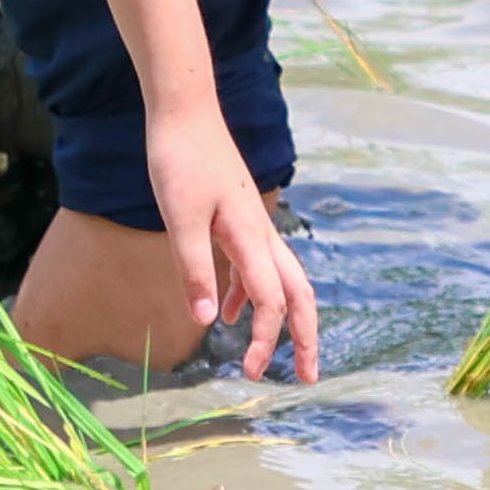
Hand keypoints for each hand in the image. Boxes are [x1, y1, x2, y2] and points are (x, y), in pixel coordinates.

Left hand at [143, 106, 318, 382]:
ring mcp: (252, 225)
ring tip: (271, 357)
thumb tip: (208, 322)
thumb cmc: (180, 160)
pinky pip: (255, 266)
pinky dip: (250, 294)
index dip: (266, 340)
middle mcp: (261, 233)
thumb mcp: (179, 219)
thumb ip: (193, 270)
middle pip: (298, 294)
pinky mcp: (237, 219)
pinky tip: (229, 311)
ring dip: (282, 320)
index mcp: (251, 236)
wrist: (184, 111)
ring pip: (281, 281)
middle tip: (310, 377)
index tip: (250, 372)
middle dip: (306, 337)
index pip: (272, 301)